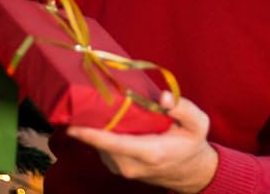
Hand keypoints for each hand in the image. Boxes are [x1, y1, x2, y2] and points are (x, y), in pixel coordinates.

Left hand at [67, 92, 218, 192]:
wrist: (189, 172)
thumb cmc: (192, 144)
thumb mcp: (198, 124)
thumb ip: (184, 108)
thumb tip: (163, 97)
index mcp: (150, 153)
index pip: (113, 144)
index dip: (90, 134)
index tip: (71, 125)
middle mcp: (131, 165)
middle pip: (100, 142)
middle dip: (88, 122)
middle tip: (82, 97)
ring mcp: (122, 168)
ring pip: (99, 144)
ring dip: (94, 126)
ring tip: (93, 104)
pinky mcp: (116, 167)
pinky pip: (102, 147)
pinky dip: (100, 133)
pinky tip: (104, 118)